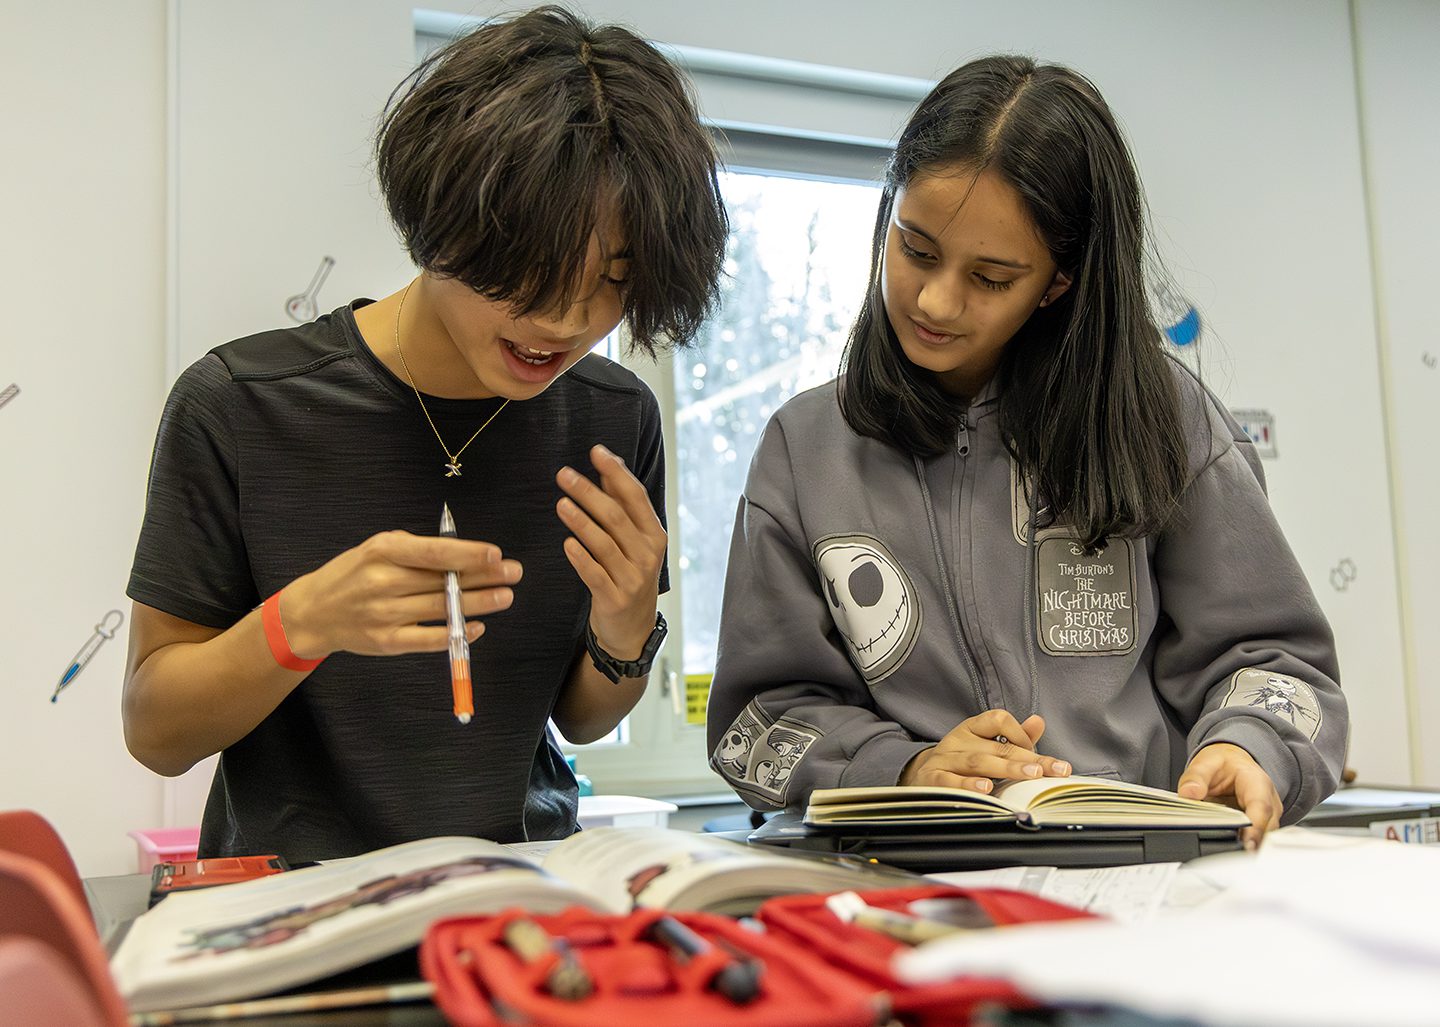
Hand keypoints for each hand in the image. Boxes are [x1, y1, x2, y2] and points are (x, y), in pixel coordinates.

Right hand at [281, 530, 521, 658]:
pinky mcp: (387, 641)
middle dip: (484, 577)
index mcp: (383, 552)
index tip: (496, 554)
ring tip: (505, 596)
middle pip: (444, 581)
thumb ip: (418, 550)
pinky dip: (457, 633)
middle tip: (513, 573)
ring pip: (442, 609)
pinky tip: (479, 626)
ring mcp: (384, 614)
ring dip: (479, 603)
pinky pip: (429, 639)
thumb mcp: (378, 548)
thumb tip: (466, 554)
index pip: (434, 552)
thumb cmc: (354, 574)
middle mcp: (383, 582)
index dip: (468, 553)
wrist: (314, 611)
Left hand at [556, 444, 666, 660]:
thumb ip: (622, 507)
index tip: (595, 452)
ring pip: (604, 543)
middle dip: (588, 492)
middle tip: (564, 475)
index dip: (615, 472)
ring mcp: (633, 579)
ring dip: (580, 521)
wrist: (632, 629)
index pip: (635, 497)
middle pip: (616, 517)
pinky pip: (595, 574)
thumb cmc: (629, 576)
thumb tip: (607, 469)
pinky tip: (567, 543)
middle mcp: (647, 555)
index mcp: (654, 535)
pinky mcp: (615, 599)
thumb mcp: (634, 542)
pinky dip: (580, 558)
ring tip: (560, 503)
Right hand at [898, 710, 1070, 791]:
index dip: (1020, 734)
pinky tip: (986, 789)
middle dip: (1026, 758)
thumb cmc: (962, 761)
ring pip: (977, 762)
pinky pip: (950, 780)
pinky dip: (968, 785)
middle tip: (1049, 769)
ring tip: (1030, 775)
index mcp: (972, 728)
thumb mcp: (985, 745)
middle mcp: (958, 740)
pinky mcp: (932, 778)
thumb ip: (1014, 736)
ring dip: (1006, 768)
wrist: (920, 776)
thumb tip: (1039, 721)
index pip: (998, 719)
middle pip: (996, 747)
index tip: (1038, 755)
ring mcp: (945, 759)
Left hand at [1178, 742, 1281, 849]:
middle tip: (1231, 858)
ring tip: (1226, 857)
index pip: (1261, 807)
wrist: (1232, 763)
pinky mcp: (1260, 828)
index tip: (1246, 843)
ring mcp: (1267, 818)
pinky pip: (1255, 840)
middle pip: (1266, 828)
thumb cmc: (1223, 764)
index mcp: (1258, 783)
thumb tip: (1188, 793)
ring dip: (1247, 848)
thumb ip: (1196, 777)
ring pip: (1263, 838)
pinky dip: (1242, 846)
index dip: (1255, 828)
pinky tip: (1227, 852)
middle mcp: (1269, 802)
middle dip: (1251, 844)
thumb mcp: (1206, 763)